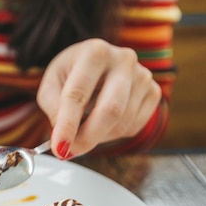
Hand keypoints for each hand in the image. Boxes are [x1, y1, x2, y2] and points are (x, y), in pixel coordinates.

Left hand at [37, 38, 160, 158]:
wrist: (96, 63)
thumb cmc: (71, 73)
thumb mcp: (51, 84)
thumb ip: (53, 108)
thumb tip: (63, 137)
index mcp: (94, 53)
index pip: (78, 94)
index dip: (67, 125)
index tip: (59, 148)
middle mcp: (123, 60)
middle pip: (110, 110)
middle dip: (87, 138)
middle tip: (69, 152)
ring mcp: (143, 76)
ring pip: (121, 123)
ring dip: (97, 137)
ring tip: (84, 127)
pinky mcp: (153, 93)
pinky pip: (132, 127)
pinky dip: (112, 134)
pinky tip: (102, 122)